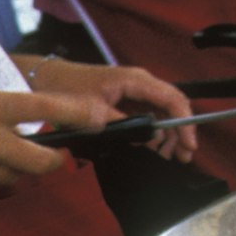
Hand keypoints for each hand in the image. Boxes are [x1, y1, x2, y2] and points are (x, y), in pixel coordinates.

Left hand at [19, 57, 203, 166]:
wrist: (46, 79)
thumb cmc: (66, 88)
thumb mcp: (93, 111)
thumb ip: (123, 124)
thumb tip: (147, 137)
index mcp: (135, 80)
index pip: (172, 99)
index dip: (185, 122)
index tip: (188, 143)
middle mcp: (139, 82)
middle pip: (171, 106)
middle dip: (180, 132)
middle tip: (183, 156)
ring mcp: (133, 90)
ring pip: (161, 112)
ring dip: (168, 134)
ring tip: (170, 155)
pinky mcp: (125, 99)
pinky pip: (148, 114)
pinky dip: (154, 131)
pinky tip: (154, 147)